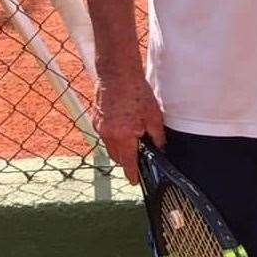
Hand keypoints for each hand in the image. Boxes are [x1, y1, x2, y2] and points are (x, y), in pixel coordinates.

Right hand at [92, 65, 164, 184]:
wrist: (116, 73)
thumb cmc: (137, 92)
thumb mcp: (153, 116)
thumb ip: (157, 136)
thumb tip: (160, 149)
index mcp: (123, 135)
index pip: (128, 162)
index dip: (132, 174)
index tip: (135, 182)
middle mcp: (108, 134)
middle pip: (117, 157)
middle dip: (127, 160)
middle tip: (139, 158)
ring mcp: (99, 127)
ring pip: (110, 147)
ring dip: (120, 149)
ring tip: (133, 141)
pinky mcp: (95, 120)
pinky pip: (105, 136)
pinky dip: (113, 138)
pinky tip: (123, 128)